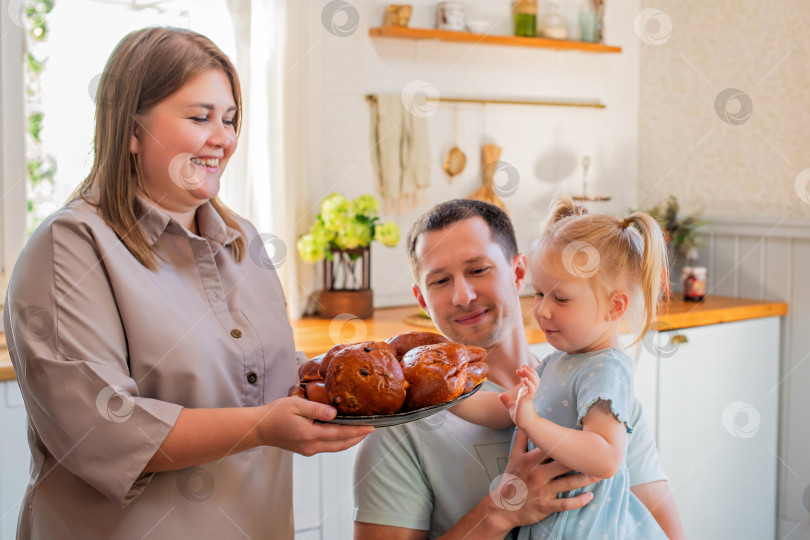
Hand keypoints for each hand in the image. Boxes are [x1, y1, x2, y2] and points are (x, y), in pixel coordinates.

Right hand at [256, 397, 373, 455]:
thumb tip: (335, 413)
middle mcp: (311, 446)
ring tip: (361, 432)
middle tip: (371, 430)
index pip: (341, 434)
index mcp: (310, 435)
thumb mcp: (296, 405)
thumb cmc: (275, 414)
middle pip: (341, 444)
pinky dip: (339, 441)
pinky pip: (328, 447)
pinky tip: (343, 434)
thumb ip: (316, 409)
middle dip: (358, 438)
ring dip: (349, 440)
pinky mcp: (305, 449)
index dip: (358, 431)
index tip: (372, 427)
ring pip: (335, 447)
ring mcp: (308, 450)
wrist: (259, 428)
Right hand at [488, 430, 597, 529]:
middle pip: (564, 464)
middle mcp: (538, 474)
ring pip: (568, 483)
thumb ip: (520, 439)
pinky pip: (566, 504)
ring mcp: (543, 491)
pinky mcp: (546, 506)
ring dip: (586, 479)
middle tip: (598, 455)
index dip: (566, 442)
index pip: (551, 448)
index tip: (580, 437)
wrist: (502, 507)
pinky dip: (580, 501)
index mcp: (530, 461)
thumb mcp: (513, 458)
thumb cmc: (511, 480)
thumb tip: (523, 421)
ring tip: (599, 474)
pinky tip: (590, 496)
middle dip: (581, 460)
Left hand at [500, 365, 539, 429]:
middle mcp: (529, 392)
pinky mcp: (529, 400)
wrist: (524, 425)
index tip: (518, 370)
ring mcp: (530, 396)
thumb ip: (507, 401)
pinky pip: (532, 390)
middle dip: (529, 371)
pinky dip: (530, 384)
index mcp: (526, 392)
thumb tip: (500, 395)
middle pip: (535, 378)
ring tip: (524, 369)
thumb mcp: (511, 407)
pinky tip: (525, 380)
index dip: (526, 373)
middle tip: (522, 366)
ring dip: (530, 374)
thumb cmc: (520, 417)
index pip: (530, 379)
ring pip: (535, 382)